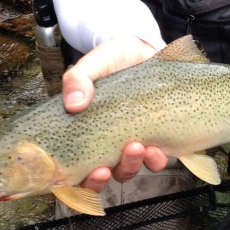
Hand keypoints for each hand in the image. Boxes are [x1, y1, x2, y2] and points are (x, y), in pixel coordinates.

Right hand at [62, 35, 168, 189]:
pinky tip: (156, 150)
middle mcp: (107, 141)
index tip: (84, 173)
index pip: (75, 166)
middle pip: (101, 175)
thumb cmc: (117, 58)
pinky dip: (155, 161)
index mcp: (86, 128)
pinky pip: (155, 160)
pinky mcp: (156, 138)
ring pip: (128, 169)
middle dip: (102, 177)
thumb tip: (73, 104)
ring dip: (130, 166)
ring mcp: (132, 141)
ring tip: (136, 148)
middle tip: (105, 167)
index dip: (78, 179)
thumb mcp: (96, 61)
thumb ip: (79, 78)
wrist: (148, 50)